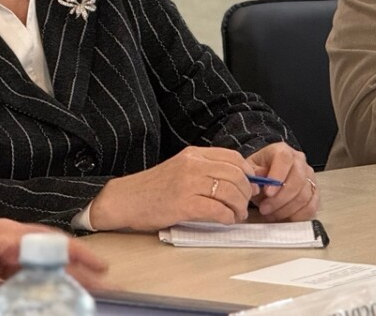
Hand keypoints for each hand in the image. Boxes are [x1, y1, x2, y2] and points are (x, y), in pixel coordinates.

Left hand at [0, 219, 107, 309]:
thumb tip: (26, 306)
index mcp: (4, 236)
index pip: (49, 244)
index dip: (76, 257)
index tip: (100, 270)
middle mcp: (9, 238)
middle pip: (53, 251)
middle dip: (80, 267)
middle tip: (105, 286)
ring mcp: (4, 250)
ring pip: (43, 261)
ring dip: (64, 276)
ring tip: (89, 291)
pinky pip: (28, 271)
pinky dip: (45, 282)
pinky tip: (56, 294)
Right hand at [89, 146, 255, 231]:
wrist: (124, 200)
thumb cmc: (153, 188)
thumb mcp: (180, 169)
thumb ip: (205, 171)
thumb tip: (238, 181)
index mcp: (194, 154)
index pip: (233, 158)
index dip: (248, 172)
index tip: (251, 185)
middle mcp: (193, 165)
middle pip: (235, 174)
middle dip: (246, 192)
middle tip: (246, 204)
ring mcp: (188, 183)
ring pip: (229, 192)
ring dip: (239, 206)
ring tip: (237, 215)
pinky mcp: (183, 204)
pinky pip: (216, 209)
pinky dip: (227, 216)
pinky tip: (226, 221)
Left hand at [246, 142, 319, 220]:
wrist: (268, 177)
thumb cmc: (260, 173)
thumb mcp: (250, 170)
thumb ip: (253, 174)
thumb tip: (258, 181)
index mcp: (282, 151)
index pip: (285, 159)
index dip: (277, 176)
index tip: (267, 192)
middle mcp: (299, 161)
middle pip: (297, 179)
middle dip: (280, 199)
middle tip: (265, 208)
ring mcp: (309, 176)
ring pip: (304, 195)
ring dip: (286, 209)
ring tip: (271, 214)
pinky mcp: (314, 192)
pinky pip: (311, 206)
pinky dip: (298, 215)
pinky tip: (285, 217)